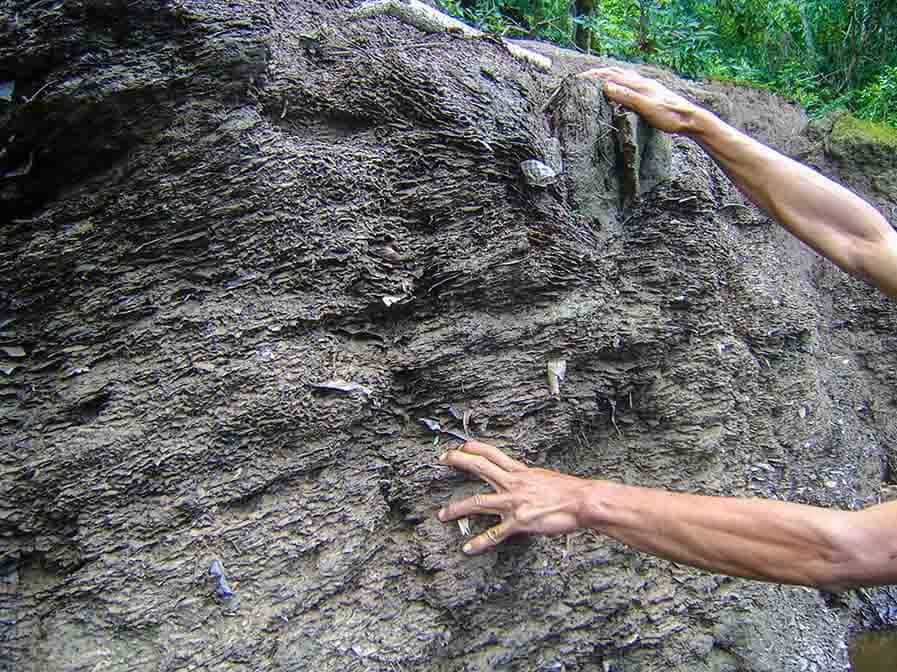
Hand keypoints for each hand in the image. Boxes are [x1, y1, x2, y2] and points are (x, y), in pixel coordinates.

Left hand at [437, 441, 592, 554]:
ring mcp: (513, 502)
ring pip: (478, 501)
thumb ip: (527, 478)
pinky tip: (467, 548)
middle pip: (479, 466)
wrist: (582, 501)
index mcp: (519, 471)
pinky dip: (479, 542)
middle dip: (457, 461)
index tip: (460, 445)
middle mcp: (513, 483)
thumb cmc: (568, 490)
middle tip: (442, 459)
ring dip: (457, 508)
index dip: (473, 447)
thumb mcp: (543, 477)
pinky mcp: (518, 522)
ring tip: (443, 514)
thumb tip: (519, 478)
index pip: (492, 453)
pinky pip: (494, 533)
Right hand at [576, 66, 701, 134]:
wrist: (690, 119)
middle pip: (615, 73)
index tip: (577, 79)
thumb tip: (605, 86)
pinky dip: (618, 83)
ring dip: (608, 76)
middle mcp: (641, 82)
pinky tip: (618, 90)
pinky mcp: (650, 93)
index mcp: (638, 83)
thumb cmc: (669, 115)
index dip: (593, 76)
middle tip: (582, 78)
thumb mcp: (645, 107)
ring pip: (623, 77)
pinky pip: (629, 84)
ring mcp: (646, 87)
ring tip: (596, 81)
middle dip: (597, 74)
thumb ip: (626, 96)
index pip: (610, 75)